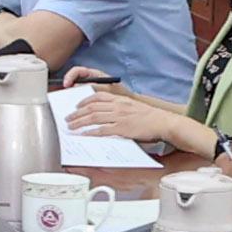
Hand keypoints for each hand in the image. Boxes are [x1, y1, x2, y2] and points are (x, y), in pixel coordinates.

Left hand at [75, 89, 200, 158]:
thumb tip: (106, 116)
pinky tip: (84, 135)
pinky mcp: (122, 128)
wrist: (164, 122)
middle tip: (68, 119)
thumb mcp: (133, 108)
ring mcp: (119, 117)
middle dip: (77, 113)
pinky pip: (102, 130)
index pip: (97, 96)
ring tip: (71, 127)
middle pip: (91, 107)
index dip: (84, 101)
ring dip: (80, 122)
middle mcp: (118, 106)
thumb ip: (119, 109)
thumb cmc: (150, 117)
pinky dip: (91, 132)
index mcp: (120, 99)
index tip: (76, 106)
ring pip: (93, 117)